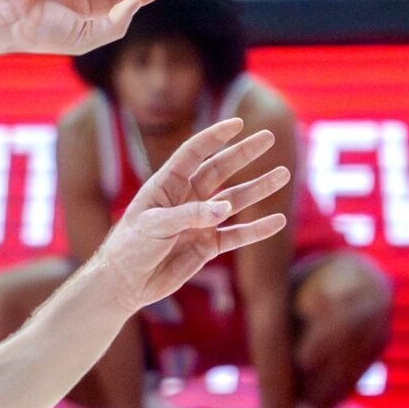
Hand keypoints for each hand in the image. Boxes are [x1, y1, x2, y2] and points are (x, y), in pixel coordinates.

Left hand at [92, 118, 292, 312]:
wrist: (124, 283)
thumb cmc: (129, 248)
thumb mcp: (154, 226)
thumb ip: (189, 215)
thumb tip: (225, 208)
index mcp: (165, 185)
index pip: (193, 154)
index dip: (214, 137)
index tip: (238, 123)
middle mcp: (184, 199)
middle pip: (219, 170)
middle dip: (243, 154)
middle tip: (269, 137)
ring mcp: (198, 222)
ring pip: (234, 201)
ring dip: (258, 188)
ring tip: (283, 174)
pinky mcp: (206, 246)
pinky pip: (237, 235)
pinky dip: (257, 229)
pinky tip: (278, 220)